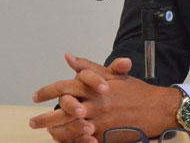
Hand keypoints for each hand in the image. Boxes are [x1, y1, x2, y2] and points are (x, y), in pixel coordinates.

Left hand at [30, 52, 180, 141]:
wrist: (156, 108)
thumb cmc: (135, 90)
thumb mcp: (113, 74)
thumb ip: (88, 66)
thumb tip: (67, 56)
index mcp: (94, 87)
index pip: (64, 87)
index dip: (47, 91)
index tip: (35, 96)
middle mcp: (95, 104)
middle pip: (62, 110)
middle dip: (44, 118)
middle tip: (33, 122)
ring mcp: (99, 121)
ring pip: (69, 128)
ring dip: (55, 131)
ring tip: (46, 133)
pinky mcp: (105, 136)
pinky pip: (83, 140)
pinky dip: (71, 140)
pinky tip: (63, 140)